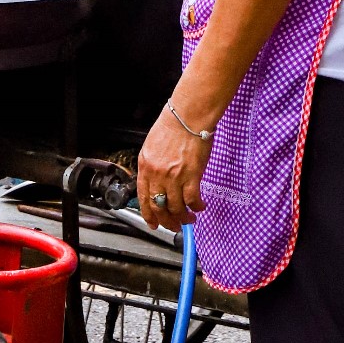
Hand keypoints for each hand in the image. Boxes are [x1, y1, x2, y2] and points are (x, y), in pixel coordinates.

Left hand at [138, 100, 212, 230]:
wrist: (188, 116)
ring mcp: (174, 177)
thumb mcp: (152, 147)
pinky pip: (192, 200)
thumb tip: (158, 183)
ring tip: (189, 219)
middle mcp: (157, 175)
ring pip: (176, 208)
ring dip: (183, 218)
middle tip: (173, 226)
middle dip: (167, 221)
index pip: (144, 198)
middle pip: (159, 207)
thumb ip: (153, 166)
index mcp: (146, 167)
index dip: (149, 215)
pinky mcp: (191, 176)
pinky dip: (197, 207)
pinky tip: (200, 207)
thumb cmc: (173, 126)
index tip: (153, 223)